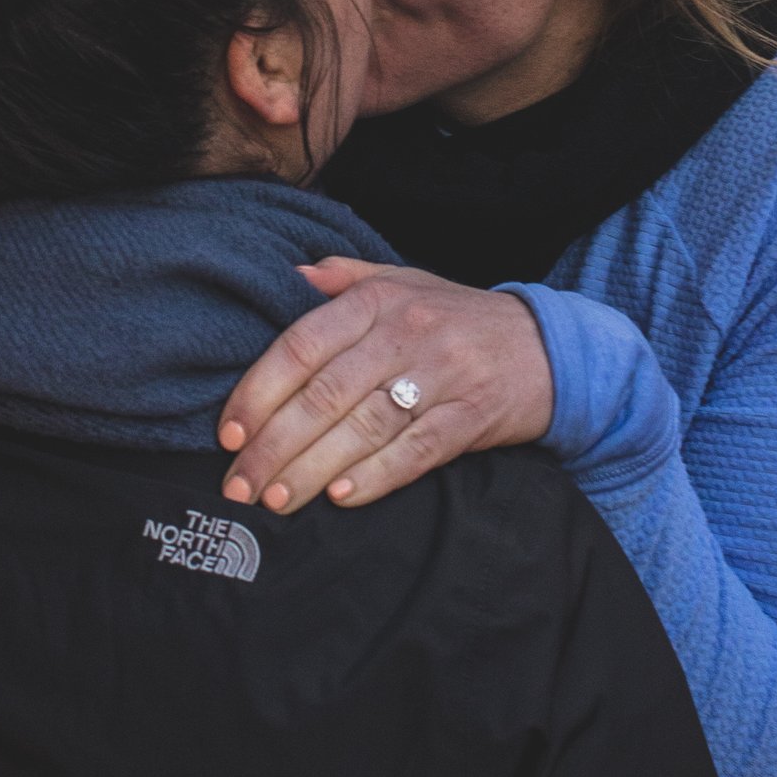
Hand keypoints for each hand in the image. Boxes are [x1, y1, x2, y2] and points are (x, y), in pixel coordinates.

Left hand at [218, 259, 554, 515]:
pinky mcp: (473, 414)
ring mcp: (443, 374)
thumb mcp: (403, 282)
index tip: (229, 432)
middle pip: (325, 395)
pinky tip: (341, 496)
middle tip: (239, 485)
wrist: (548, 345)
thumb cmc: (458, 318)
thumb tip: (288, 276)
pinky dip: (376, 475)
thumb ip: (343, 279)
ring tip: (276, 499)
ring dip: (312, 469)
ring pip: (363, 427)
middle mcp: (407, 332)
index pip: (302, 345)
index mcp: (379, 300)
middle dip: (274, 446)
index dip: (260, 391)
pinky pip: (417, 449)